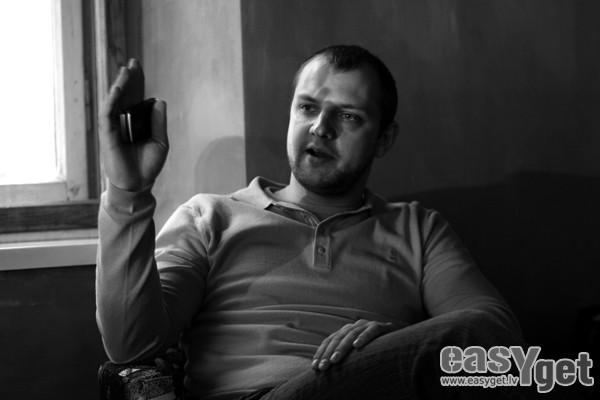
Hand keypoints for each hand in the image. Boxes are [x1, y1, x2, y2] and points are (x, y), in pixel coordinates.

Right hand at [98, 59, 168, 190]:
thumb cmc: (148, 165)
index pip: (136, 97)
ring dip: (119, 85)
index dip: (137, 82)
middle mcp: (124, 121)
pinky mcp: (107, 135)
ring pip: (115, 102)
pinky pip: (107, 116)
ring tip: (125, 71)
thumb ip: (159, 122)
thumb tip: (159, 100)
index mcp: (136, 121)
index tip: (138, 66)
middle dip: (128, 78)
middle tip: (132, 61)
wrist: (139, 184)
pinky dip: (111, 102)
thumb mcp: (160, 141)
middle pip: (125, 95)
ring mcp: (114, 127)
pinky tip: (117, 91)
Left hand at [311, 319, 396, 370]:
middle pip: (338, 338)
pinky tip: (358, 346)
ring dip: (342, 348)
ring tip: (335, 360)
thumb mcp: (358, 354)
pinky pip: (372, 330)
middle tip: (323, 367)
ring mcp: (368, 325)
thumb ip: (345, 357)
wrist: (402, 340)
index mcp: (347, 331)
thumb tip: (327, 371)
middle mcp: (355, 326)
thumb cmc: (377, 350)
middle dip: (329, 353)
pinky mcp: (382, 326)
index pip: (330, 340)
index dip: (321, 353)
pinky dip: (364, 337)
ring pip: (352, 334)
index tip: (314, 367)